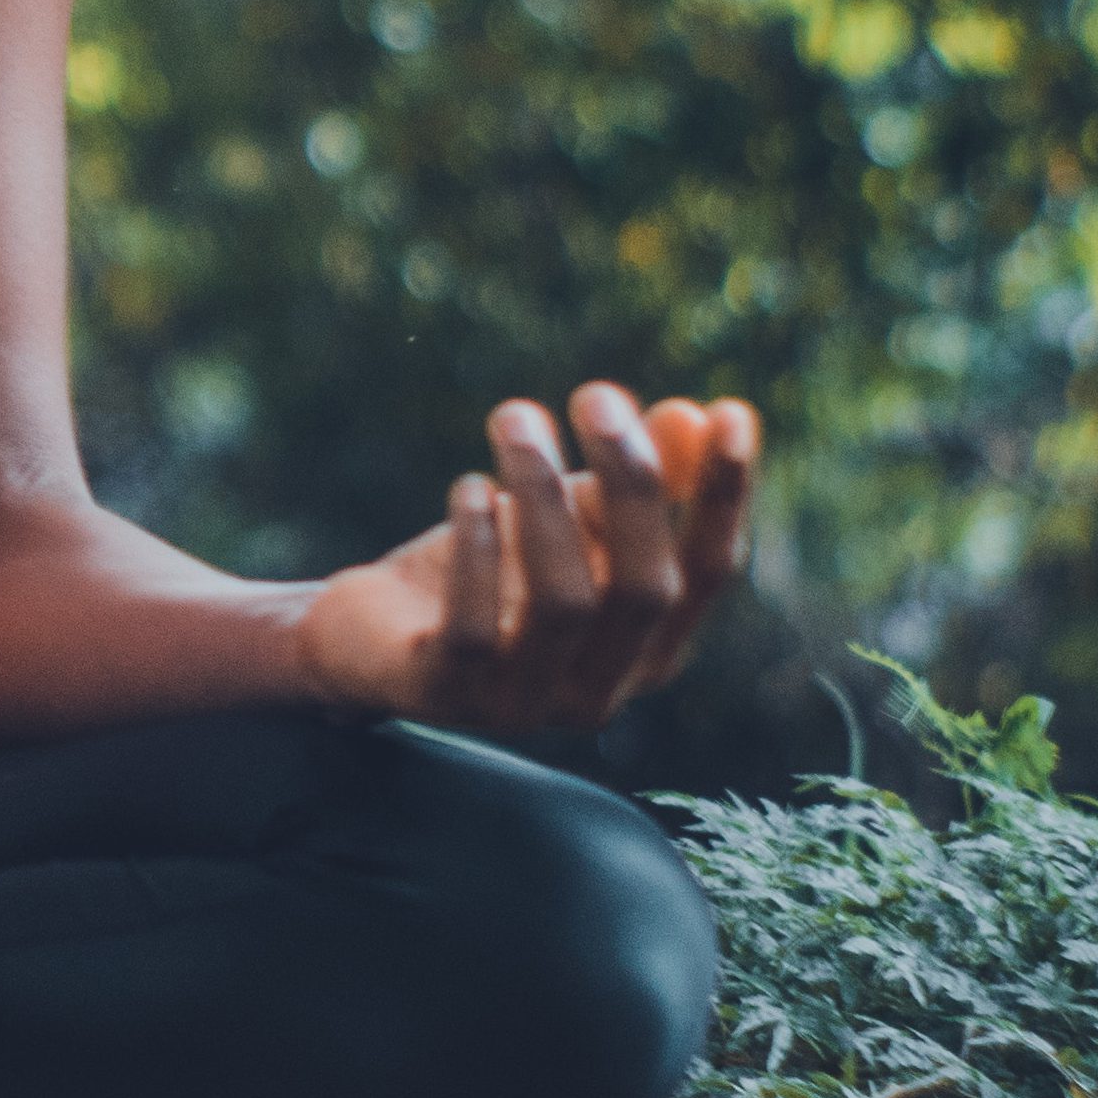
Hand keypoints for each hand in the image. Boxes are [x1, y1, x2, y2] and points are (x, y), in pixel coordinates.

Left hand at [297, 386, 760, 733]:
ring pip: (563, 602)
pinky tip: (470, 487)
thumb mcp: (567, 520)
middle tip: (597, 394)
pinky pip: (475, 625)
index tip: (732, 412)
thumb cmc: (490, 572)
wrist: (366, 634)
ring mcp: (523, 703)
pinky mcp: (443, 693)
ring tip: (516, 417)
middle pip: (644, 589)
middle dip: (630, 484)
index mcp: (647, 650)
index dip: (724, 498)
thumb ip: (634, 479)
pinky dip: (479, 548)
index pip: (709, 576)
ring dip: (543, 497)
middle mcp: (599, 691)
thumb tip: (692, 414)